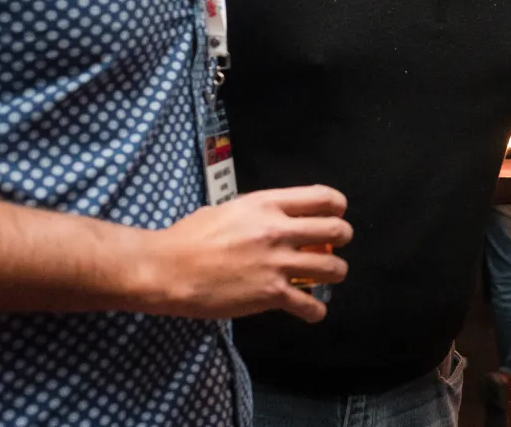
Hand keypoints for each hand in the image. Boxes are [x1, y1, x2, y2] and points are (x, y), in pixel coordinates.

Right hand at [131, 185, 351, 322]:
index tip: (336, 215)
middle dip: (342, 239)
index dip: (337, 207)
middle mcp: (278, 230)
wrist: (168, 269)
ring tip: (326, 277)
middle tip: (334, 247)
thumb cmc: (189, 238)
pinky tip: (311, 310)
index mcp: (267, 205)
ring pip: (333, 269)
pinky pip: (310, 305)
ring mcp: (277, 263)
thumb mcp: (228, 209)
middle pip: (336, 231)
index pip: (322, 198)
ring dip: (335, 274)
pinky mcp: (271, 294)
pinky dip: (316, 311)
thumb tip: (271, 217)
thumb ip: (256, 212)